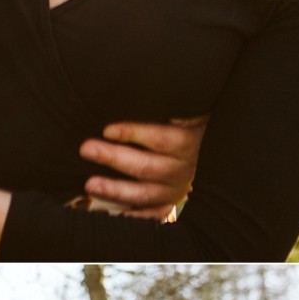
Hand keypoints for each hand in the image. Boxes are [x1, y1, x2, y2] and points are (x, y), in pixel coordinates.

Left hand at [79, 116, 206, 218]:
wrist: (212, 152)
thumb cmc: (186, 124)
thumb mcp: (186, 112)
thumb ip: (168, 105)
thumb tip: (137, 83)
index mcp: (185, 141)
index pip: (159, 138)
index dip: (134, 133)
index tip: (107, 129)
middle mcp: (182, 168)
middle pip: (146, 166)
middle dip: (114, 158)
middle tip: (86, 149)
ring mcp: (176, 189)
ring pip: (144, 193)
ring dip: (115, 190)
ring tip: (90, 184)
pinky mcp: (170, 204)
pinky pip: (151, 214)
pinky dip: (133, 216)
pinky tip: (113, 214)